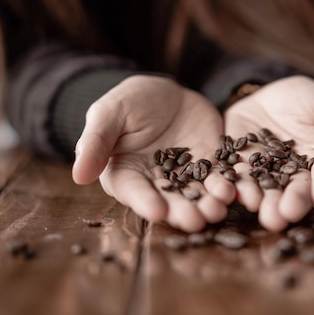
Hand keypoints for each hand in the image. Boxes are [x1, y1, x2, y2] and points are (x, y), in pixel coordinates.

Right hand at [72, 75, 234, 231]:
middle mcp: (157, 181)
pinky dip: (228, 185)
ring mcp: (186, 174)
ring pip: (197, 194)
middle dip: (182, 211)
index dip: (145, 202)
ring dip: (207, 204)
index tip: (157, 212)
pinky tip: (235, 191)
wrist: (164, 93)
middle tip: (195, 221)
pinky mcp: (210, 164)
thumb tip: (78, 175)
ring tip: (218, 210)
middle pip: (169, 200)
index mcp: (126, 173)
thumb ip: (95, 143)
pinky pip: (219, 177)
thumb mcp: (108, 114)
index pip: (134, 191)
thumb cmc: (128, 102)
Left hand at [223, 76, 313, 230]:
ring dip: (267, 204)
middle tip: (289, 213)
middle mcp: (298, 175)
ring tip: (265, 214)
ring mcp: (268, 174)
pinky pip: (239, 179)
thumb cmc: (308, 100)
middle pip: (298, 191)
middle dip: (294, 203)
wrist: (268, 94)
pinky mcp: (241, 168)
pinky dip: (238, 188)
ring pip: (269, 192)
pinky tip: (235, 195)